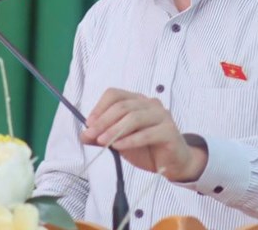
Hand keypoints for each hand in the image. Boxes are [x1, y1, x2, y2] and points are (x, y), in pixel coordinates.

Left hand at [79, 88, 206, 181]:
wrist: (173, 163)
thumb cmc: (147, 148)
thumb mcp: (120, 142)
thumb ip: (103, 137)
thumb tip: (84, 135)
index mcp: (137, 101)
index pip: (115, 94)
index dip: (100, 107)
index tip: (89, 123)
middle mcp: (150, 104)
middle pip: (123, 106)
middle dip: (103, 121)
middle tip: (91, 135)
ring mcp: (162, 116)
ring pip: (134, 117)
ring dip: (115, 130)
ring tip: (102, 142)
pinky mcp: (169, 131)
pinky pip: (147, 134)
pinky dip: (130, 140)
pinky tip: (118, 146)